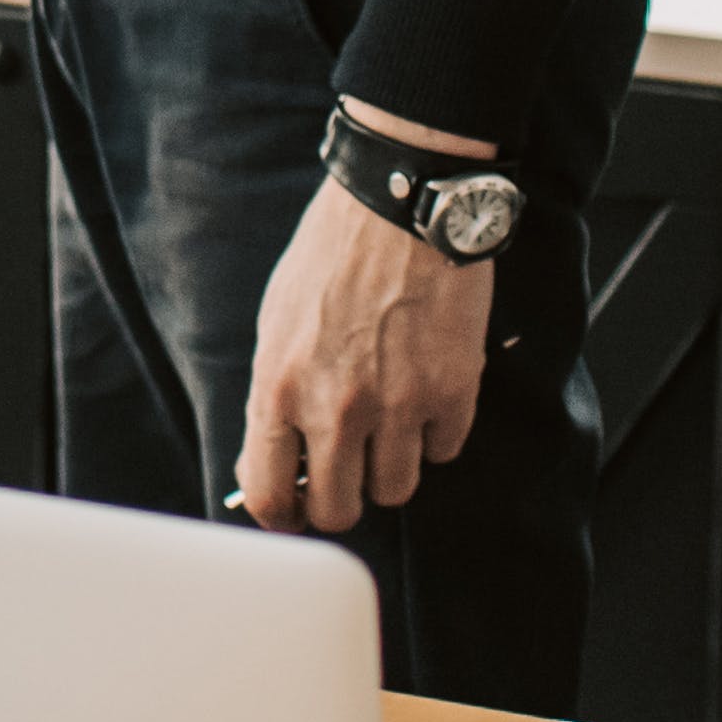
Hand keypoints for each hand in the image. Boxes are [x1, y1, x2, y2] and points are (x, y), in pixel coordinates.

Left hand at [237, 136, 495, 534]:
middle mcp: (336, 407)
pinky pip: (443, 452)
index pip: (268, 495)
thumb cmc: (330, 258)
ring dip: (391, 468)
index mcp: (278, 388)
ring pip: (396, 491)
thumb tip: (273, 462)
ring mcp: (398, 404)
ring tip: (390, 425)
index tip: (294, 510)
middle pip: (339, 510)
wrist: (399, 205)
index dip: (281, 515)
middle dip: (341, 501)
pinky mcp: (452, 392)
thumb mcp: (276, 324)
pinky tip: (425, 393)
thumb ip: (272, 398)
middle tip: (348, 475)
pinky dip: (435, 434)